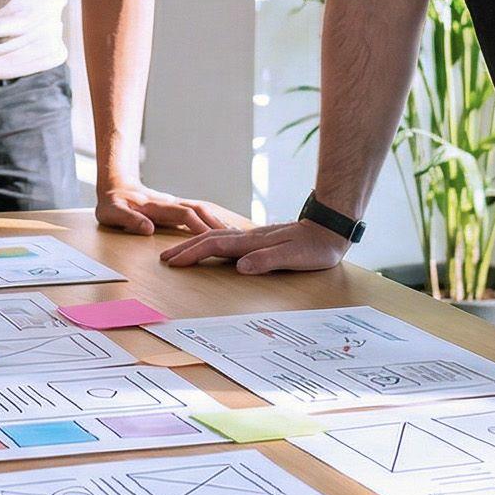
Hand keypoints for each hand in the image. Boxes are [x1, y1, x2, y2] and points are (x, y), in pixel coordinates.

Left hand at [98, 180, 250, 236]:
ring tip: (237, 234)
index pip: (184, 214)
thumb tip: (148, 229)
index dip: (199, 225)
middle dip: (217, 223)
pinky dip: (212, 219)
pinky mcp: (176, 208)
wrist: (116, 185)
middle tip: (236, 237)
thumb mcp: (112, 212)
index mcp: (157, 206)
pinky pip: (198, 212)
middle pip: (200, 210)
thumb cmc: (112, 202)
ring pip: (202, 210)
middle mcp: (170, 203)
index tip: (213, 238)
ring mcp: (175, 204)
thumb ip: (129, 220)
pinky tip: (223, 228)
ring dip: (218, 221)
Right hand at [159, 218, 348, 273]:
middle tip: (164, 258)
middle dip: (185, 249)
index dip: (192, 254)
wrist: (330, 228)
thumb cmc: (316, 246)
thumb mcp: (296, 256)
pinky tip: (211, 246)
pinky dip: (211, 243)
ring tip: (180, 253)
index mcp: (253, 242)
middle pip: (209, 240)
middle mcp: (249, 238)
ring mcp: (253, 237)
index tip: (172, 262)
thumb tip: (240, 266)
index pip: (215, 247)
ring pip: (217, 239)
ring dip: (195, 245)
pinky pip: (227, 240)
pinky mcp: (259, 240)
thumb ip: (268, 260)